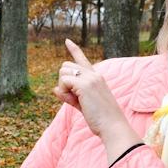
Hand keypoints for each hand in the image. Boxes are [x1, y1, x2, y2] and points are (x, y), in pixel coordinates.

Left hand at [55, 39, 140, 160]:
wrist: (113, 126)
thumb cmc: (101, 120)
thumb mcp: (83, 106)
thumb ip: (69, 97)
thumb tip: (55, 89)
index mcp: (96, 78)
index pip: (82, 60)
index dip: (74, 50)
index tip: (67, 41)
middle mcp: (94, 74)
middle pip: (66, 67)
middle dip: (63, 82)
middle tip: (72, 98)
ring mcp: (90, 78)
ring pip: (63, 72)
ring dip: (63, 87)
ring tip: (75, 101)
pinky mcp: (85, 85)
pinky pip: (64, 82)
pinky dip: (64, 92)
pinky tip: (74, 101)